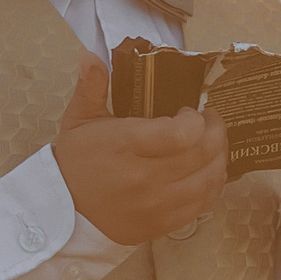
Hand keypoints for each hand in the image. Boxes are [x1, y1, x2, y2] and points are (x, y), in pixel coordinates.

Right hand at [49, 56, 228, 244]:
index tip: (189, 112)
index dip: (197, 120)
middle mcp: (145, 178)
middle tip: (211, 123)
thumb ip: (92, 86)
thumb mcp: (78, 120)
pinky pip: (201, 207)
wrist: (60, 212)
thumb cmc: (74, 162)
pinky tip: (209, 173)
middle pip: (202, 154)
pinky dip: (213, 187)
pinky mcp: (160, 225)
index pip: (183, 134)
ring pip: (208, 181)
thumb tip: (90, 54)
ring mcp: (155, 205)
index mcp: (126, 146)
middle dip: (217, 133)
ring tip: (214, 146)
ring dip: (220, 159)